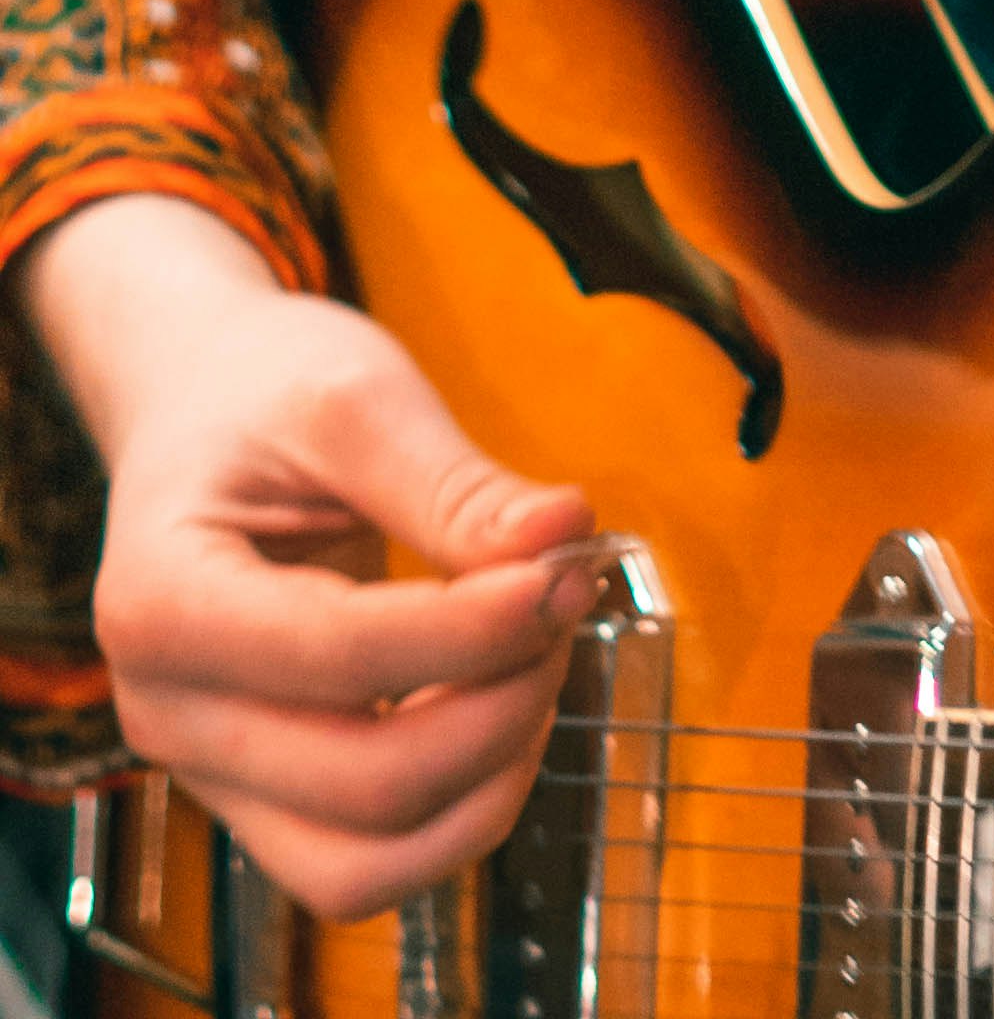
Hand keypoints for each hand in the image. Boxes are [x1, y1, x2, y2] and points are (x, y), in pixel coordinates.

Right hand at [20, 196, 603, 919]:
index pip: (340, 655)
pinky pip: (363, 866)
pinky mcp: (261, 798)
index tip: (567, 563)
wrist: (199, 410)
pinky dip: (457, 811)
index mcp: (161, 600)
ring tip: (541, 662)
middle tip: (568, 598)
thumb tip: (565, 539)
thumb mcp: (356, 398)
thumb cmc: (264, 391)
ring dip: (488, 782)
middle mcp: (165, 713)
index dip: (476, 626)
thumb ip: (455, 485)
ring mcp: (209, 772)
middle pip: (364, 785)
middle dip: (502, 704)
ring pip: (363, 866)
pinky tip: (504, 707)